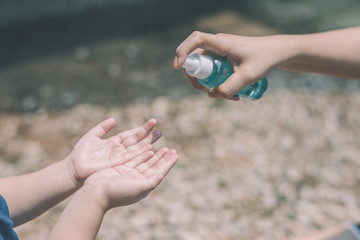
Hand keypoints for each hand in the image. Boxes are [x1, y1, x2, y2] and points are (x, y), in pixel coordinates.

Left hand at [65, 118, 161, 185]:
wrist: (75, 168)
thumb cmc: (81, 153)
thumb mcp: (92, 136)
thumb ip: (103, 127)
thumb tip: (114, 119)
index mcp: (114, 142)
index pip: (131, 134)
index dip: (141, 130)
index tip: (152, 123)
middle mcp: (119, 150)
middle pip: (137, 142)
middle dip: (148, 137)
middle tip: (160, 131)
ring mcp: (120, 158)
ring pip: (137, 150)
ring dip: (148, 145)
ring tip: (158, 141)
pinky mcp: (118, 165)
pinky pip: (132, 159)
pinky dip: (141, 155)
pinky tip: (151, 150)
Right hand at [82, 147, 177, 209]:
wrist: (95, 193)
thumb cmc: (117, 192)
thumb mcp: (138, 188)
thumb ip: (151, 181)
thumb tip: (163, 175)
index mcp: (144, 185)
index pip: (159, 172)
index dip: (168, 163)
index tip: (176, 154)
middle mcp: (138, 180)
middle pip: (154, 166)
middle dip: (163, 158)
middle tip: (171, 149)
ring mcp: (129, 174)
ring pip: (145, 161)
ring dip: (154, 155)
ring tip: (162, 147)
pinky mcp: (120, 169)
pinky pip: (134, 159)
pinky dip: (142, 154)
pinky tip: (148, 148)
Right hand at [173, 31, 290, 99]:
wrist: (278, 53)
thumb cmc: (264, 59)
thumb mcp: (248, 76)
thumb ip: (229, 88)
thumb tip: (211, 95)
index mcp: (221, 43)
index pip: (196, 40)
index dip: (183, 51)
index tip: (177, 67)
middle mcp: (217, 45)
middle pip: (194, 59)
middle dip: (196, 78)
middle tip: (208, 93)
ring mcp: (219, 51)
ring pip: (204, 68)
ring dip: (209, 84)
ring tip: (231, 97)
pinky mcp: (223, 58)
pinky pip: (212, 71)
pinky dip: (217, 83)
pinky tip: (233, 94)